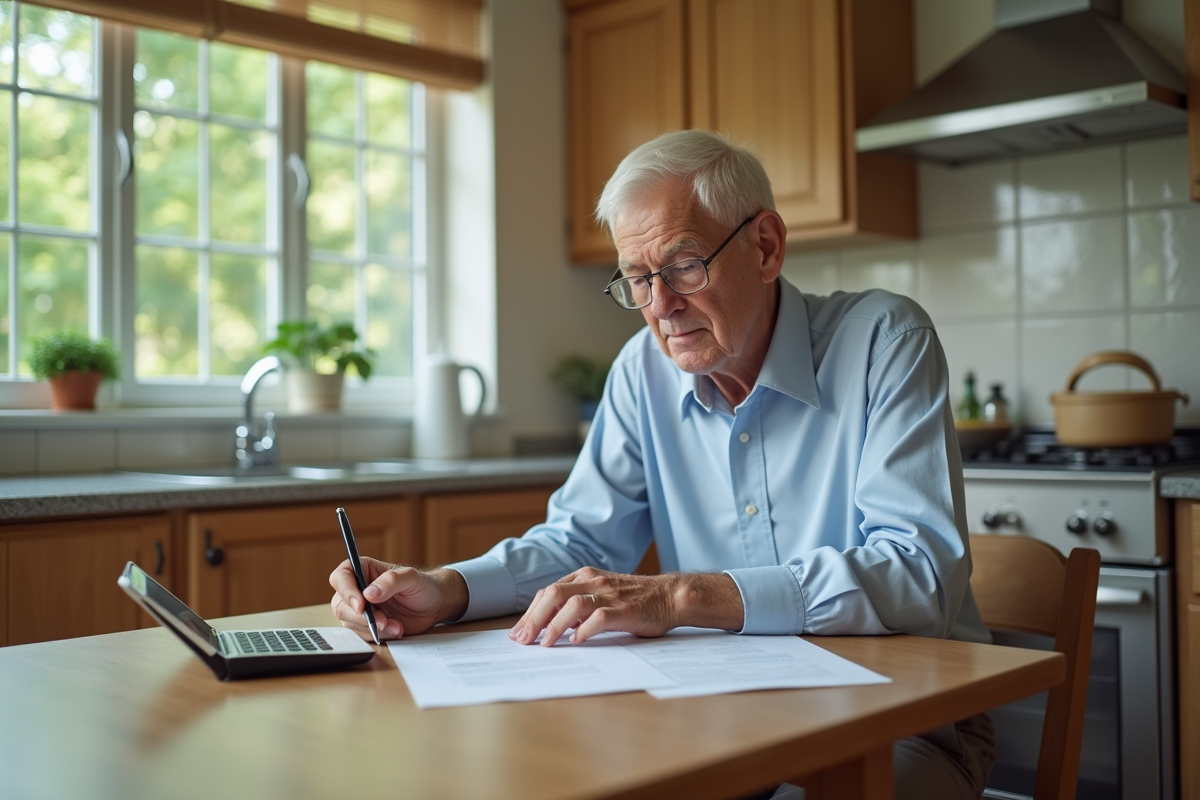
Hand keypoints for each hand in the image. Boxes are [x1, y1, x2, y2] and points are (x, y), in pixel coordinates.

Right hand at [329, 558, 466, 640]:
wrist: (434, 605)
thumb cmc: (423, 585)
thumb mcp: (411, 578)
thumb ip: (390, 581)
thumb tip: (369, 593)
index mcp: (364, 569)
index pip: (341, 577)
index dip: (346, 592)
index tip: (361, 606)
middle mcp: (358, 589)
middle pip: (341, 605)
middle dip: (362, 617)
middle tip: (384, 620)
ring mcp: (361, 609)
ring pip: (350, 623)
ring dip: (373, 628)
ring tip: (396, 624)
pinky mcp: (368, 625)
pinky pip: (362, 635)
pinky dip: (379, 635)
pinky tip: (396, 629)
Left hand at [508, 567, 743, 645]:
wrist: (670, 596)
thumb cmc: (634, 599)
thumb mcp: (602, 593)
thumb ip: (578, 603)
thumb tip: (547, 625)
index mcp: (585, 576)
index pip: (548, 591)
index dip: (530, 613)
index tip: (518, 632)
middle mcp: (594, 581)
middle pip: (553, 595)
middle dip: (534, 619)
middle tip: (523, 641)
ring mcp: (609, 594)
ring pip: (572, 605)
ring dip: (554, 626)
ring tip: (545, 644)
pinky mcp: (624, 610)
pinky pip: (598, 618)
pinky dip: (583, 630)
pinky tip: (575, 642)